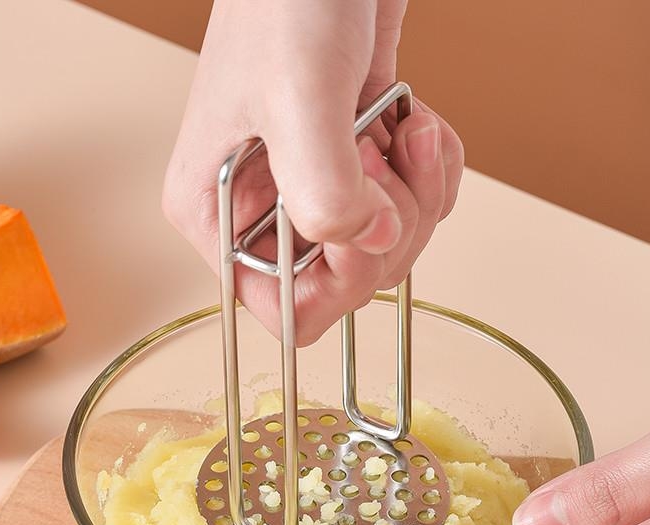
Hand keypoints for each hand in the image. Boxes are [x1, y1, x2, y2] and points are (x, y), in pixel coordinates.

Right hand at [163, 0, 463, 345]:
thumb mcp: (298, 90)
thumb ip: (323, 186)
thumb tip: (367, 243)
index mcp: (215, 212)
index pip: (278, 309)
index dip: (332, 286)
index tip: (362, 229)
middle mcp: (259, 210)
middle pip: (344, 283)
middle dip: (387, 230)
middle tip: (381, 160)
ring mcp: (310, 189)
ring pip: (385, 249)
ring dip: (417, 195)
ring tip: (405, 132)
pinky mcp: (355, 165)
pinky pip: (413, 207)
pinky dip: (434, 171)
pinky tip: (416, 124)